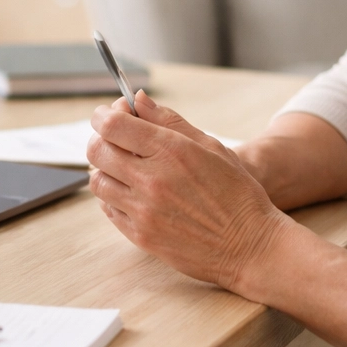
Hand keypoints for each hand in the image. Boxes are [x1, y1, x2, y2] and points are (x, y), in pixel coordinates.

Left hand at [86, 91, 291, 292]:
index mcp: (170, 150)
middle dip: (101, 138)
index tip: (111, 114)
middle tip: (116, 139)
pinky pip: (108, 208)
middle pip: (96, 150)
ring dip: (106, 169)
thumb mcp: (210, 146)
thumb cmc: (237, 192)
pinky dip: (113, 196)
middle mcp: (151, 179)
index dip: (103, 114)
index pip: (111, 124)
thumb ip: (169, 120)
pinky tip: (132, 192)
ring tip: (126, 168)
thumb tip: (138, 100)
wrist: (250, 246)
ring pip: (97, 180)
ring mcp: (143, 210)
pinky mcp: (140, 236)